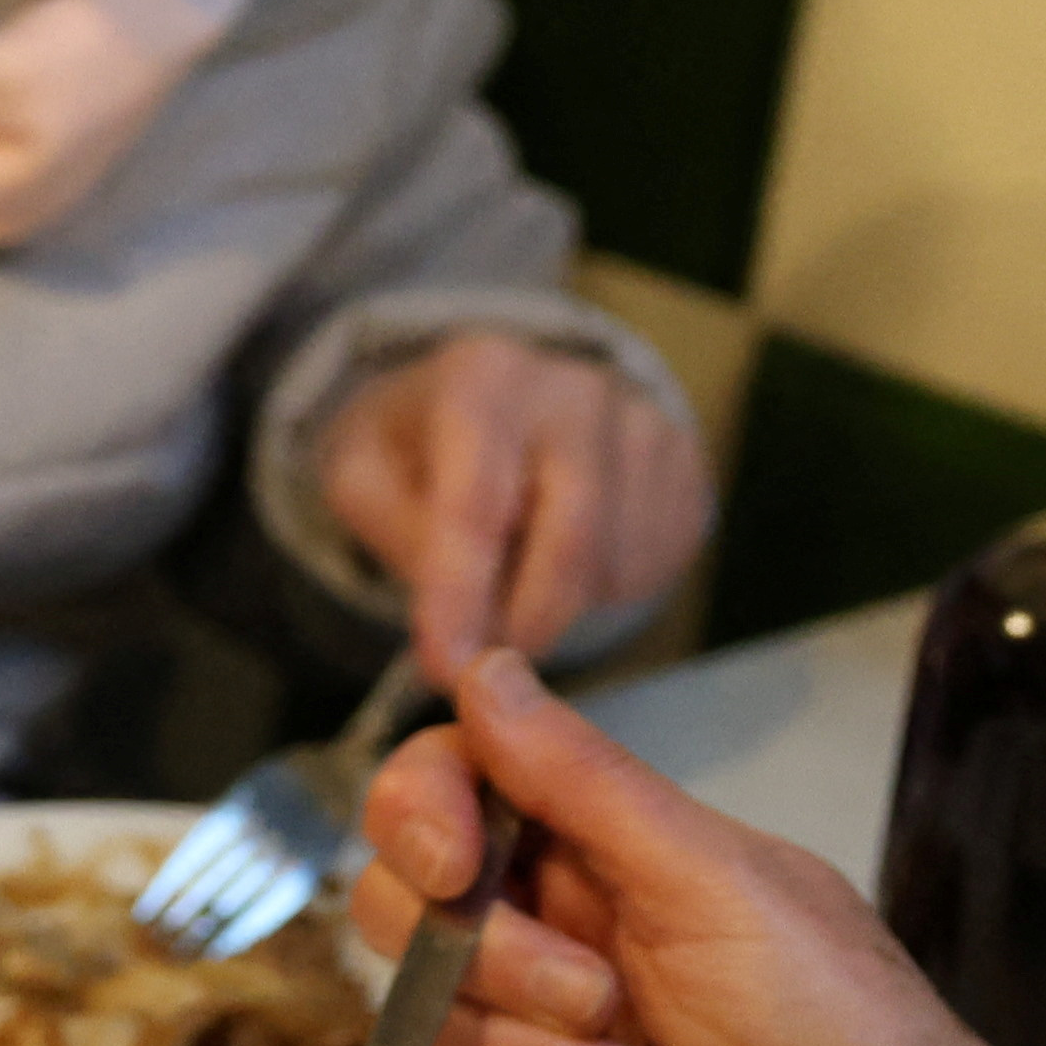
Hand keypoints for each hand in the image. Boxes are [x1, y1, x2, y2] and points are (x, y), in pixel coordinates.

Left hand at [318, 333, 705, 685]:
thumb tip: (458, 618)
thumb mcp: (362, 477)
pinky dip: (607, 591)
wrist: (489, 398)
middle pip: (573, 537)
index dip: (462, 595)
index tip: (447, 667)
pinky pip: (658, 561)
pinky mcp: (683, 463)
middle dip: (525, 621)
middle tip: (484, 666)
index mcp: (483, 378)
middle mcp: (576, 388)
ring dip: (562, 608)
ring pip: (619, 561)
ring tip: (510, 588)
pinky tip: (563, 566)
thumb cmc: (413, 446)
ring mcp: (644, 423)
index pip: (478, 502)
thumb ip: (397, 537)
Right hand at [350, 655, 1045, 1045]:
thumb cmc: (834, 1027)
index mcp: (597, 860)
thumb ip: (584, 781)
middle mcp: (544, 943)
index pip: (444, 791)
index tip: (454, 869)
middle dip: (500, 966)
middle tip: (607, 1001)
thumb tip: (481, 661)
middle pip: (400, 910)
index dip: (417, 817)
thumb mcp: (716, 884)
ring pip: (431, 1032)